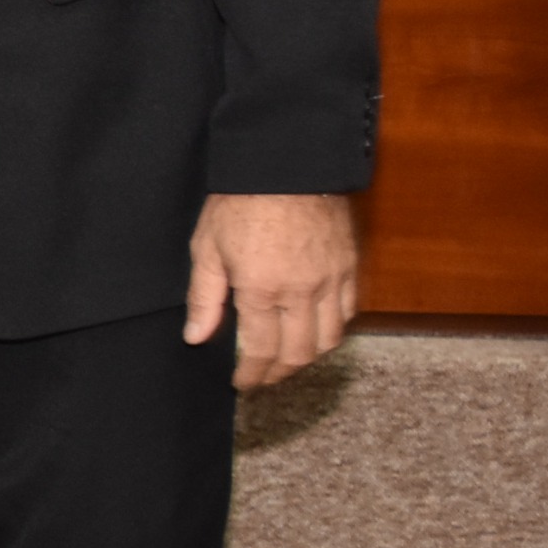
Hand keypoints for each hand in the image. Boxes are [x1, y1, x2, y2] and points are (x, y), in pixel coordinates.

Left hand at [186, 191, 358, 388]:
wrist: (285, 164)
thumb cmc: (239, 202)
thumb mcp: (207, 247)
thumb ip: (204, 298)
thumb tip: (196, 337)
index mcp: (263, 289)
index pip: (261, 351)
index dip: (252, 375)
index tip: (242, 383)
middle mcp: (303, 291)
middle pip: (300, 353)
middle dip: (280, 373)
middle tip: (263, 377)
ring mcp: (332, 280)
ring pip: (330, 339)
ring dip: (309, 356)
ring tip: (287, 359)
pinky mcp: (350, 266)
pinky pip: (348, 313)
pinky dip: (333, 330)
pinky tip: (315, 329)